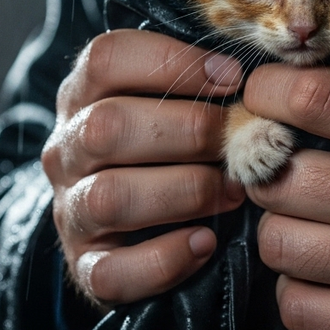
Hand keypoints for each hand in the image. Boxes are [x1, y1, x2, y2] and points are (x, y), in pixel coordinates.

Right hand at [41, 29, 246, 306]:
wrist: (129, 231)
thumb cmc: (170, 151)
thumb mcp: (173, 105)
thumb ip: (202, 84)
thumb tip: (263, 74)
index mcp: (83, 96)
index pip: (105, 59)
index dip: (171, 62)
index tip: (231, 79)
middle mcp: (66, 150)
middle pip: (107, 126)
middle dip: (188, 131)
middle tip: (241, 143)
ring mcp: (70, 211)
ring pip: (108, 197)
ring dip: (184, 191)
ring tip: (233, 193)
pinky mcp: (85, 268)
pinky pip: (111, 271)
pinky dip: (165, 259)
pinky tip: (205, 243)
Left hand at [242, 38, 329, 329]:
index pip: (313, 97)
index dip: (266, 93)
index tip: (262, 97)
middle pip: (279, 177)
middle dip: (266, 169)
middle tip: (279, 167)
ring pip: (278, 245)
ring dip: (279, 232)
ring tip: (304, 224)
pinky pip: (301, 310)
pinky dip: (297, 292)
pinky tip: (320, 275)